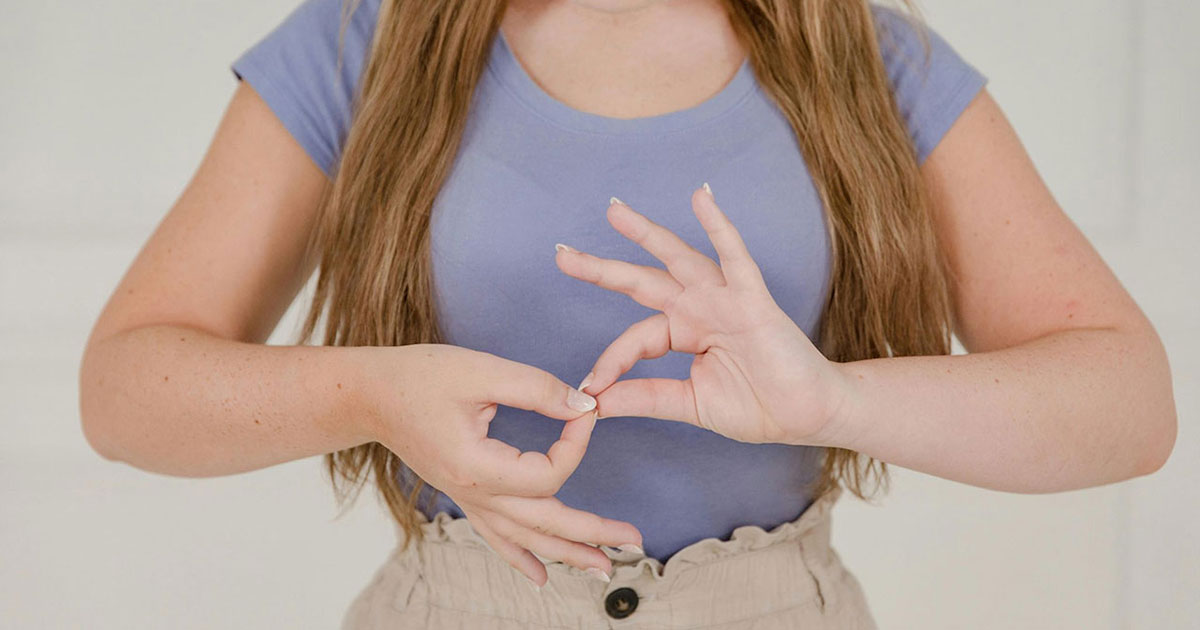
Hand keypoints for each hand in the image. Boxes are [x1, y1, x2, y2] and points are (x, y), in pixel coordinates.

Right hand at [363, 344, 642, 586]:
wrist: (370, 395)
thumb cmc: (419, 377)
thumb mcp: (481, 370)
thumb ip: (537, 388)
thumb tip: (584, 405)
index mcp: (478, 466)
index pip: (547, 474)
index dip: (576, 445)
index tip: (587, 412)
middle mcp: (474, 494)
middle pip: (544, 523)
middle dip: (592, 533)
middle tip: (634, 540)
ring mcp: (468, 500)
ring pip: (525, 539)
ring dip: (567, 554)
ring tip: (605, 569)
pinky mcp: (464, 495)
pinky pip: (498, 537)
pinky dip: (522, 558)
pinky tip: (543, 575)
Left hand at [554, 185, 853, 445]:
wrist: (807, 416)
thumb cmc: (758, 407)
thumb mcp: (689, 403)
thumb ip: (645, 397)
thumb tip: (595, 402)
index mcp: (684, 333)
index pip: (636, 338)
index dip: (612, 361)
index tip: (590, 389)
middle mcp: (699, 309)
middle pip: (642, 282)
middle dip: (602, 268)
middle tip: (561, 254)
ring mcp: (724, 300)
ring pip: (677, 259)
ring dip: (646, 234)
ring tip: (613, 210)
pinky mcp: (753, 300)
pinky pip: (734, 257)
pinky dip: (719, 226)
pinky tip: (701, 198)